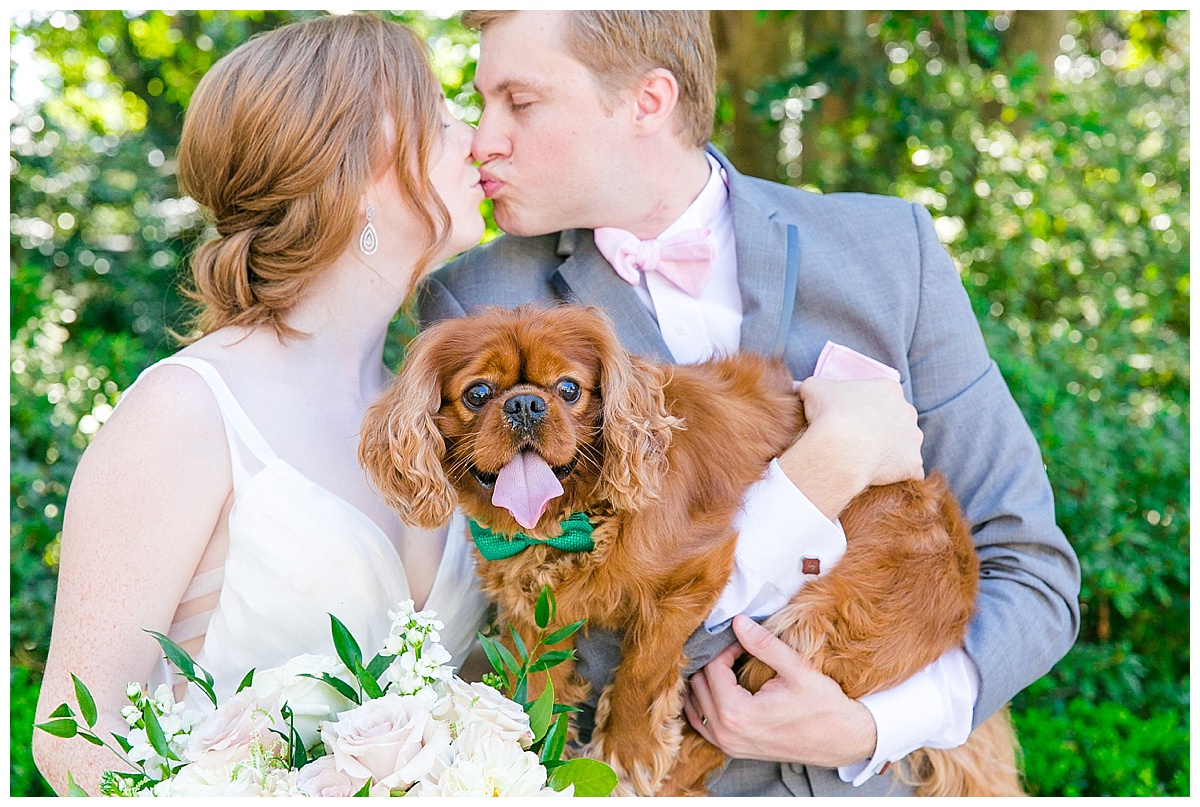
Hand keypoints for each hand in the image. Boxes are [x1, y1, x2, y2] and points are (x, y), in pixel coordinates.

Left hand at [683, 615, 876, 768]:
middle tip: (734, 649)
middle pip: (699, 685)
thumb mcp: (797, 670)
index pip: (712, 669)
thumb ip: (764, 644)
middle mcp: (726, 733)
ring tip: (724, 665)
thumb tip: (737, 621)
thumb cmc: (823, 706)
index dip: (725, 649)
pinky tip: (718, 689)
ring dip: (704, 682)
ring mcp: (728, 745)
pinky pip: (701, 724)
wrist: (842, 740)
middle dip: (712, 663)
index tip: (742, 641)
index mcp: (737, 713)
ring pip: (695, 705)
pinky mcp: (733, 750)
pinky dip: (703, 704)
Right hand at [778, 377, 923, 518]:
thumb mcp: (813, 389)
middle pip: (896, 418)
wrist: (841, 450)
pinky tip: (880, 477)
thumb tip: (801, 389)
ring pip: (905, 444)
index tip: (849, 418)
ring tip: (866, 459)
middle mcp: (907, 411)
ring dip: (890, 450)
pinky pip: (909, 470)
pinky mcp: (914, 463)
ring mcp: (914, 438)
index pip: (881, 396)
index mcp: (888, 389)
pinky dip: (897, 473)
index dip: (864, 408)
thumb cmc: (828, 415)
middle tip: (857, 439)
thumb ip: (812, 386)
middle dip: (881, 427)